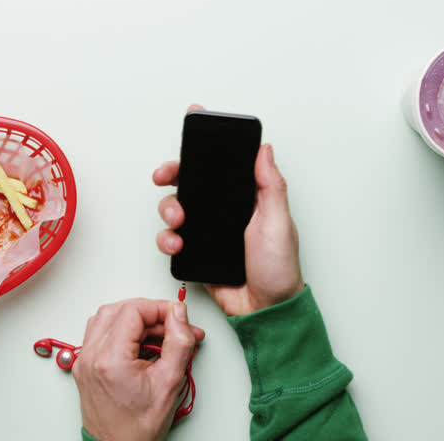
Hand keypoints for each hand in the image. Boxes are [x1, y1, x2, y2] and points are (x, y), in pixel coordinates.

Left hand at [73, 299, 204, 440]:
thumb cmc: (138, 427)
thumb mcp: (169, 383)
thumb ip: (178, 343)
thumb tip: (179, 316)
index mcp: (110, 360)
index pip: (133, 311)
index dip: (159, 308)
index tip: (177, 317)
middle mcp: (91, 357)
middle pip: (119, 309)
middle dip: (149, 312)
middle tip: (171, 325)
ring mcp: (84, 360)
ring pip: (106, 317)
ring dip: (132, 318)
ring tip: (156, 334)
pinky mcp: (84, 365)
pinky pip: (99, 333)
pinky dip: (120, 329)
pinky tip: (138, 342)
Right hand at [155, 108, 305, 316]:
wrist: (265, 310)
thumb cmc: (279, 268)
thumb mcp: (279, 222)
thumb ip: (270, 185)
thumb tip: (264, 150)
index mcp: (246, 197)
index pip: (222, 165)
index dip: (204, 148)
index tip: (189, 132)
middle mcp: (224, 210)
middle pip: (190, 182)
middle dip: (173, 174)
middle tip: (164, 175)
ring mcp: (207, 231)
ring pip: (175, 207)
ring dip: (169, 209)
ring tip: (178, 220)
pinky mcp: (195, 252)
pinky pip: (171, 238)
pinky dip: (168, 238)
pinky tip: (178, 244)